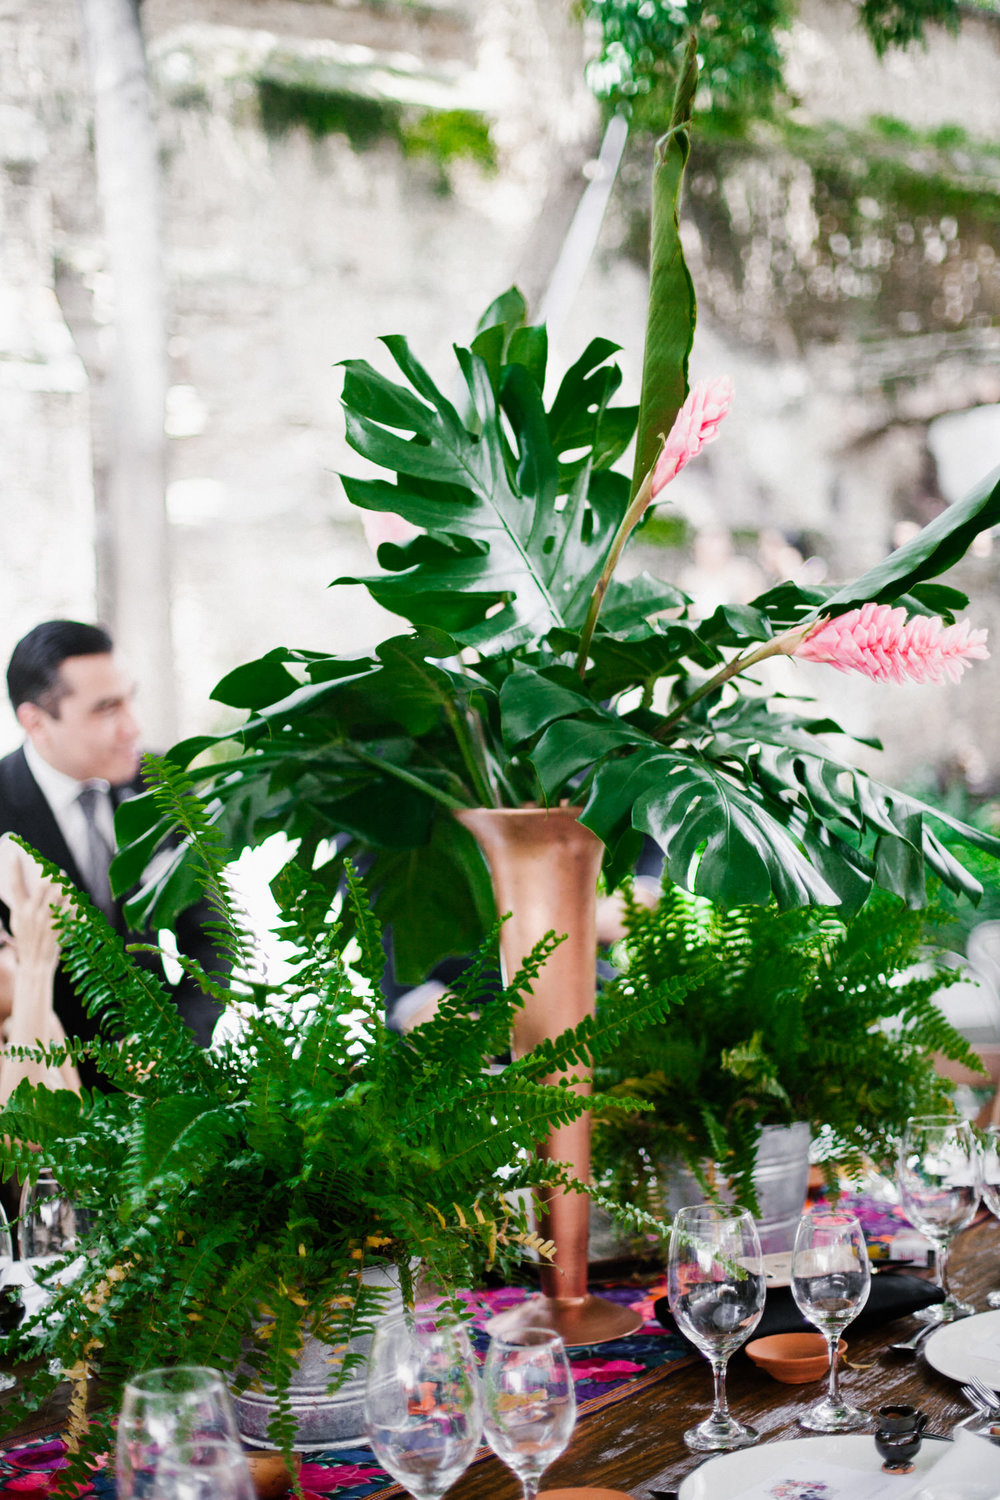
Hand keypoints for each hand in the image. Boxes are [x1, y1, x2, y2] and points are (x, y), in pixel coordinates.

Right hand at [7, 853, 64, 974]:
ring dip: (65, 886)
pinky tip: (77, 901)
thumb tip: (29, 885)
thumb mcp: (18, 923)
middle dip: (52, 875)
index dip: (13, 869)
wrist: (35, 964)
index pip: (14, 885)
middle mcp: (33, 914)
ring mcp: (48, 920)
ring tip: (67, 885)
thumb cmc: (26, 941)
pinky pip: (72, 907)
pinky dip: (76, 902)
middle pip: (43, 884)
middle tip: (57, 872)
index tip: (15, 854)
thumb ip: (22, 905)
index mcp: (20, 911)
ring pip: (60, 893)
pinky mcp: (62, 926)